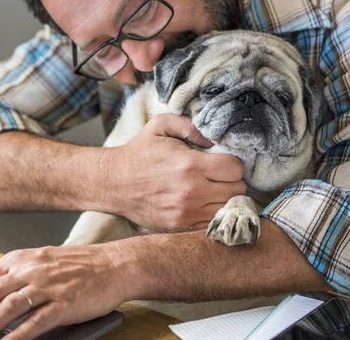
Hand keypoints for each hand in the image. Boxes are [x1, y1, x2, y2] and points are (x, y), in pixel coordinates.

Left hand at [0, 245, 123, 339]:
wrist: (115, 264)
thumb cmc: (80, 265)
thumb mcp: (43, 262)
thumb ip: (16, 276)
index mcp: (23, 258)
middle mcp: (32, 269)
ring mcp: (48, 286)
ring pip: (6, 308)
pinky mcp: (64, 303)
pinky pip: (34, 323)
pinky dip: (15, 337)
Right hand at [102, 114, 245, 229]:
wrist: (113, 183)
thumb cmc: (138, 153)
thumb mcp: (160, 126)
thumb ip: (191, 125)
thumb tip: (214, 138)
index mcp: (191, 165)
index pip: (235, 169)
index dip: (233, 164)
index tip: (223, 162)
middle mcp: (192, 191)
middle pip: (237, 191)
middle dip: (232, 181)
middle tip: (221, 176)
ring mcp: (187, 212)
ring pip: (227, 208)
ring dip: (225, 199)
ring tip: (215, 190)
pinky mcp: (181, 225)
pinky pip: (212, 222)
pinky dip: (213, 213)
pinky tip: (204, 202)